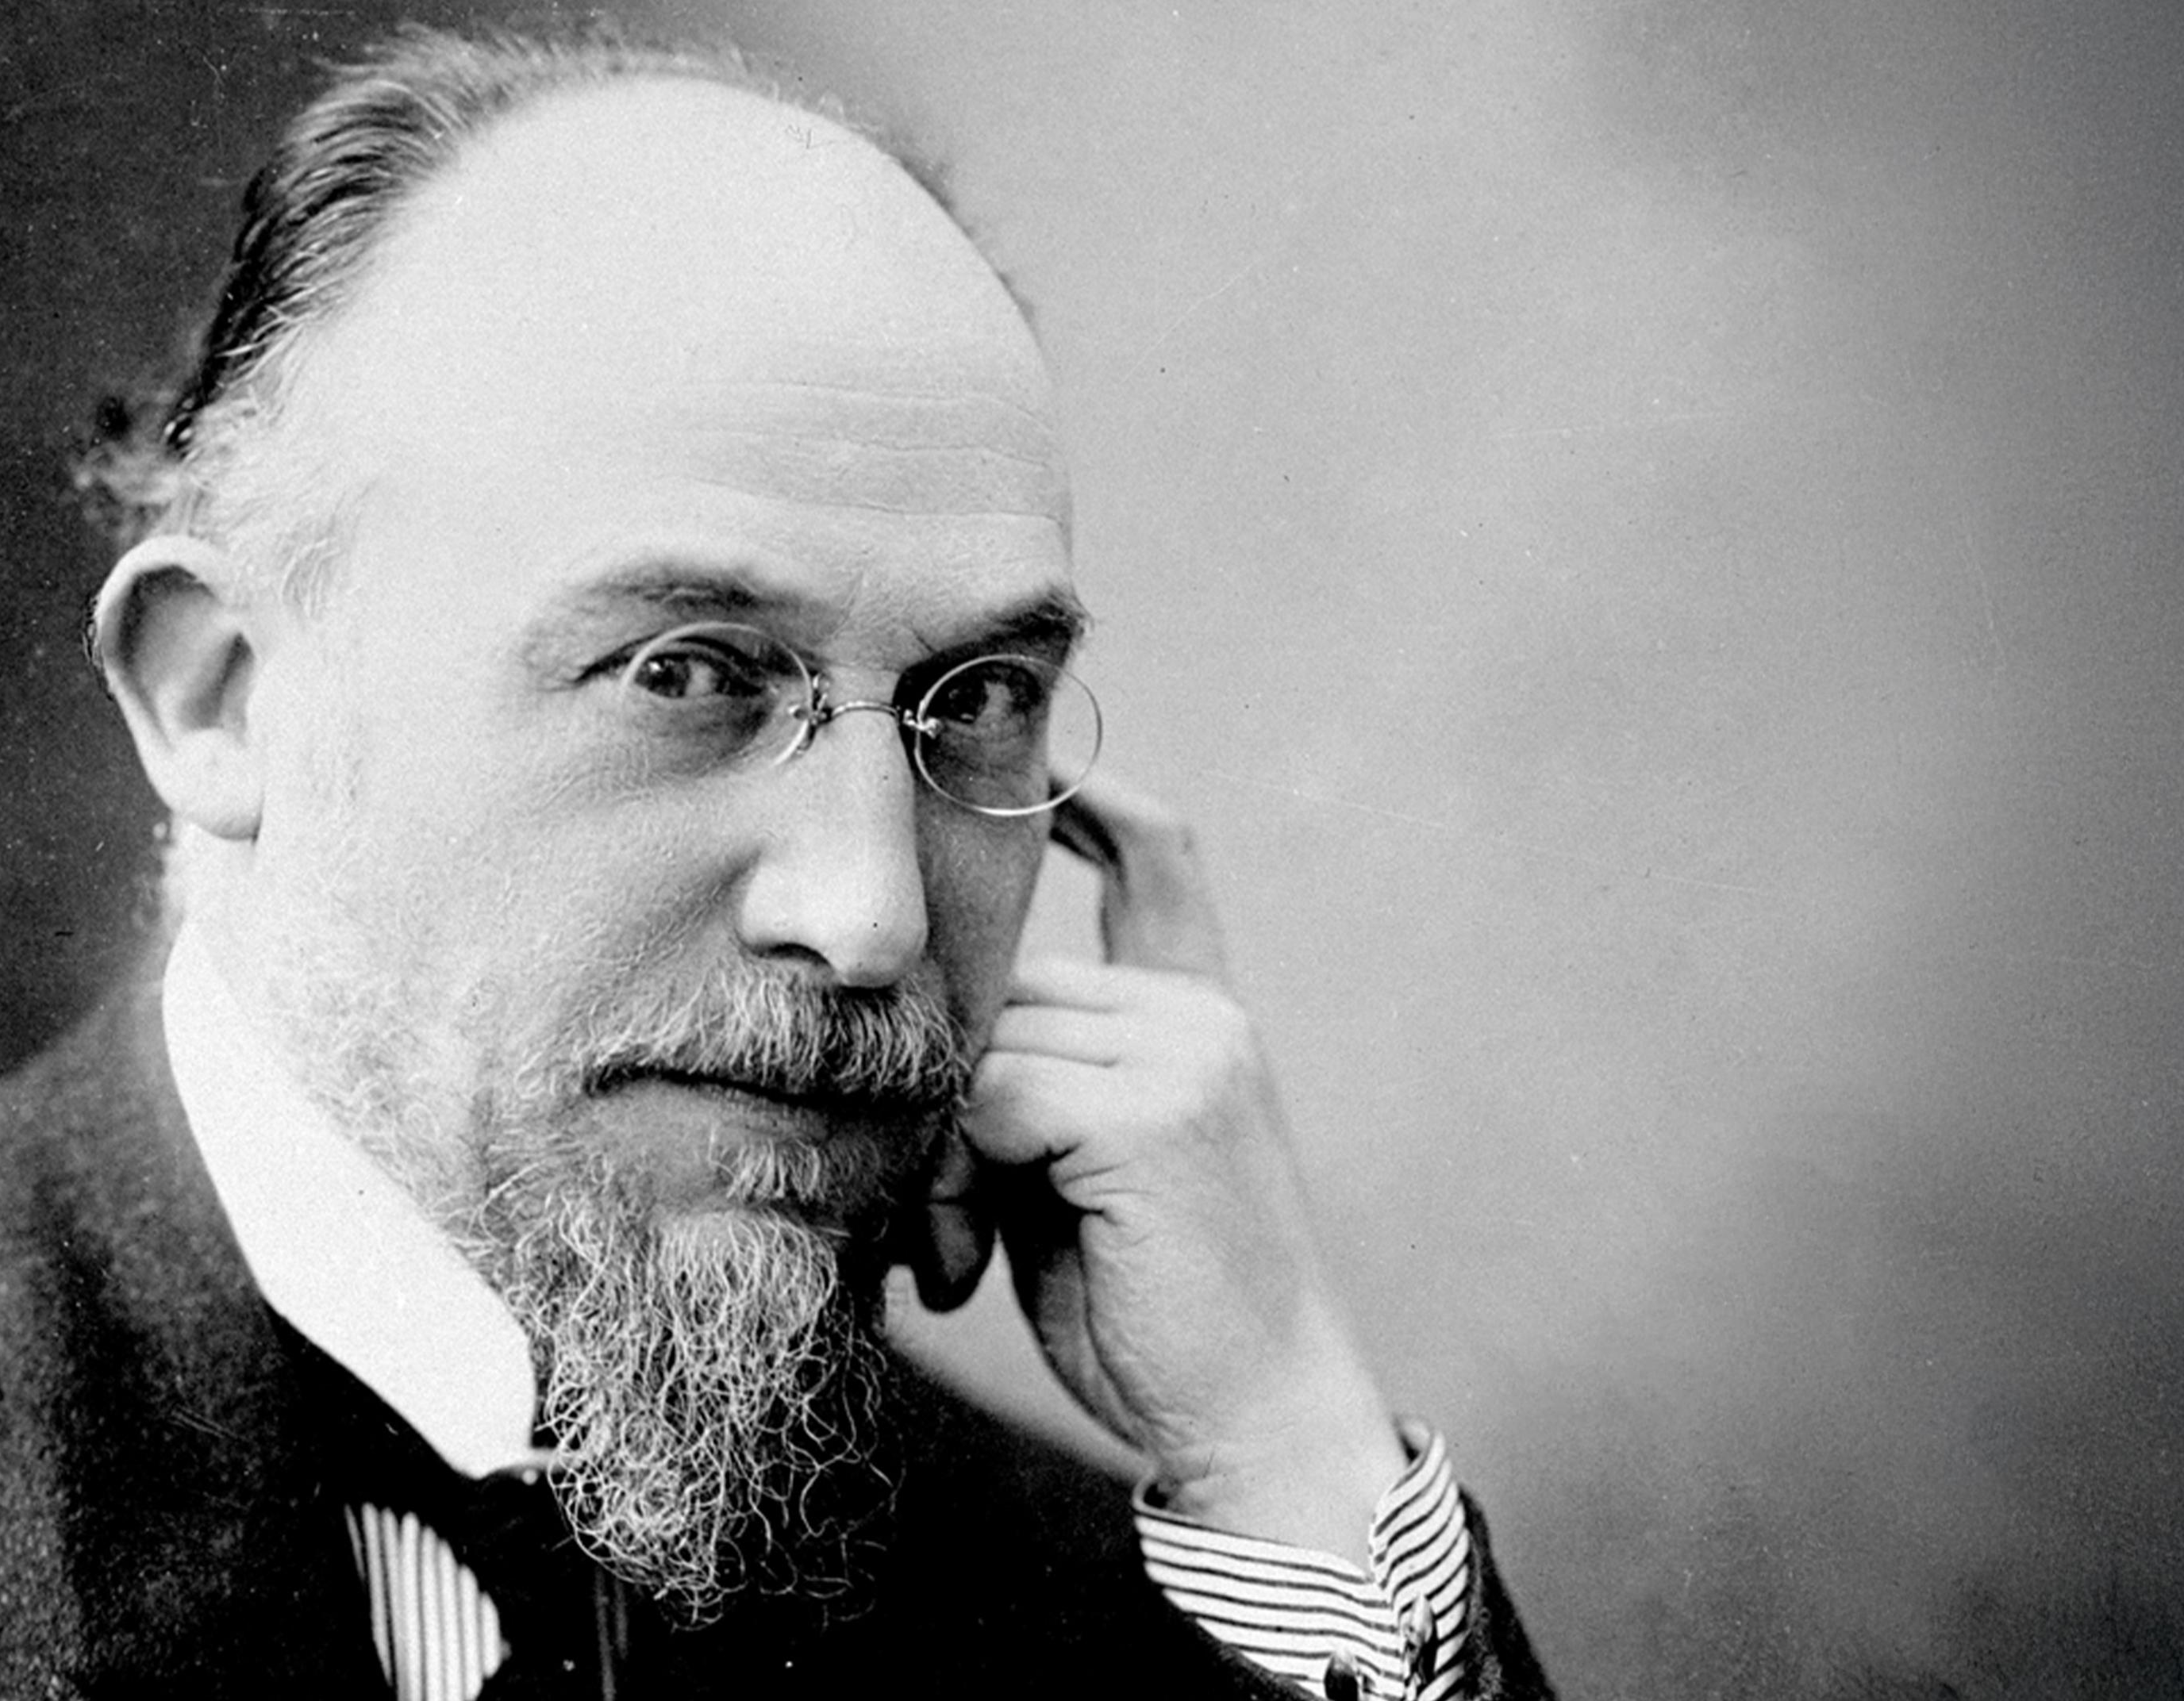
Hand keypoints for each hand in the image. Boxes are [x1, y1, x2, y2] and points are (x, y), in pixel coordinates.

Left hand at [918, 774, 1405, 1559]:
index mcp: (1204, 1021)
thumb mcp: (1083, 1175)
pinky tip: (970, 1256)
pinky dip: (955, 1179)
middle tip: (937, 1218)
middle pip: (1008, 984)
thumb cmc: (1156, 1313)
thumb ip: (1034, 1087)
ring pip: (986, 1045)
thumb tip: (927, 1038)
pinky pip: (989, 1102)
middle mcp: (1202, 1017)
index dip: (1100, 806)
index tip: (1048, 766)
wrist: (1257, 1416)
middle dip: (946, 1089)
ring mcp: (1186, 1054)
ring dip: (939, 1152)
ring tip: (955, 1249)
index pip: (1158, 866)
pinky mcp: (1152, 1112)